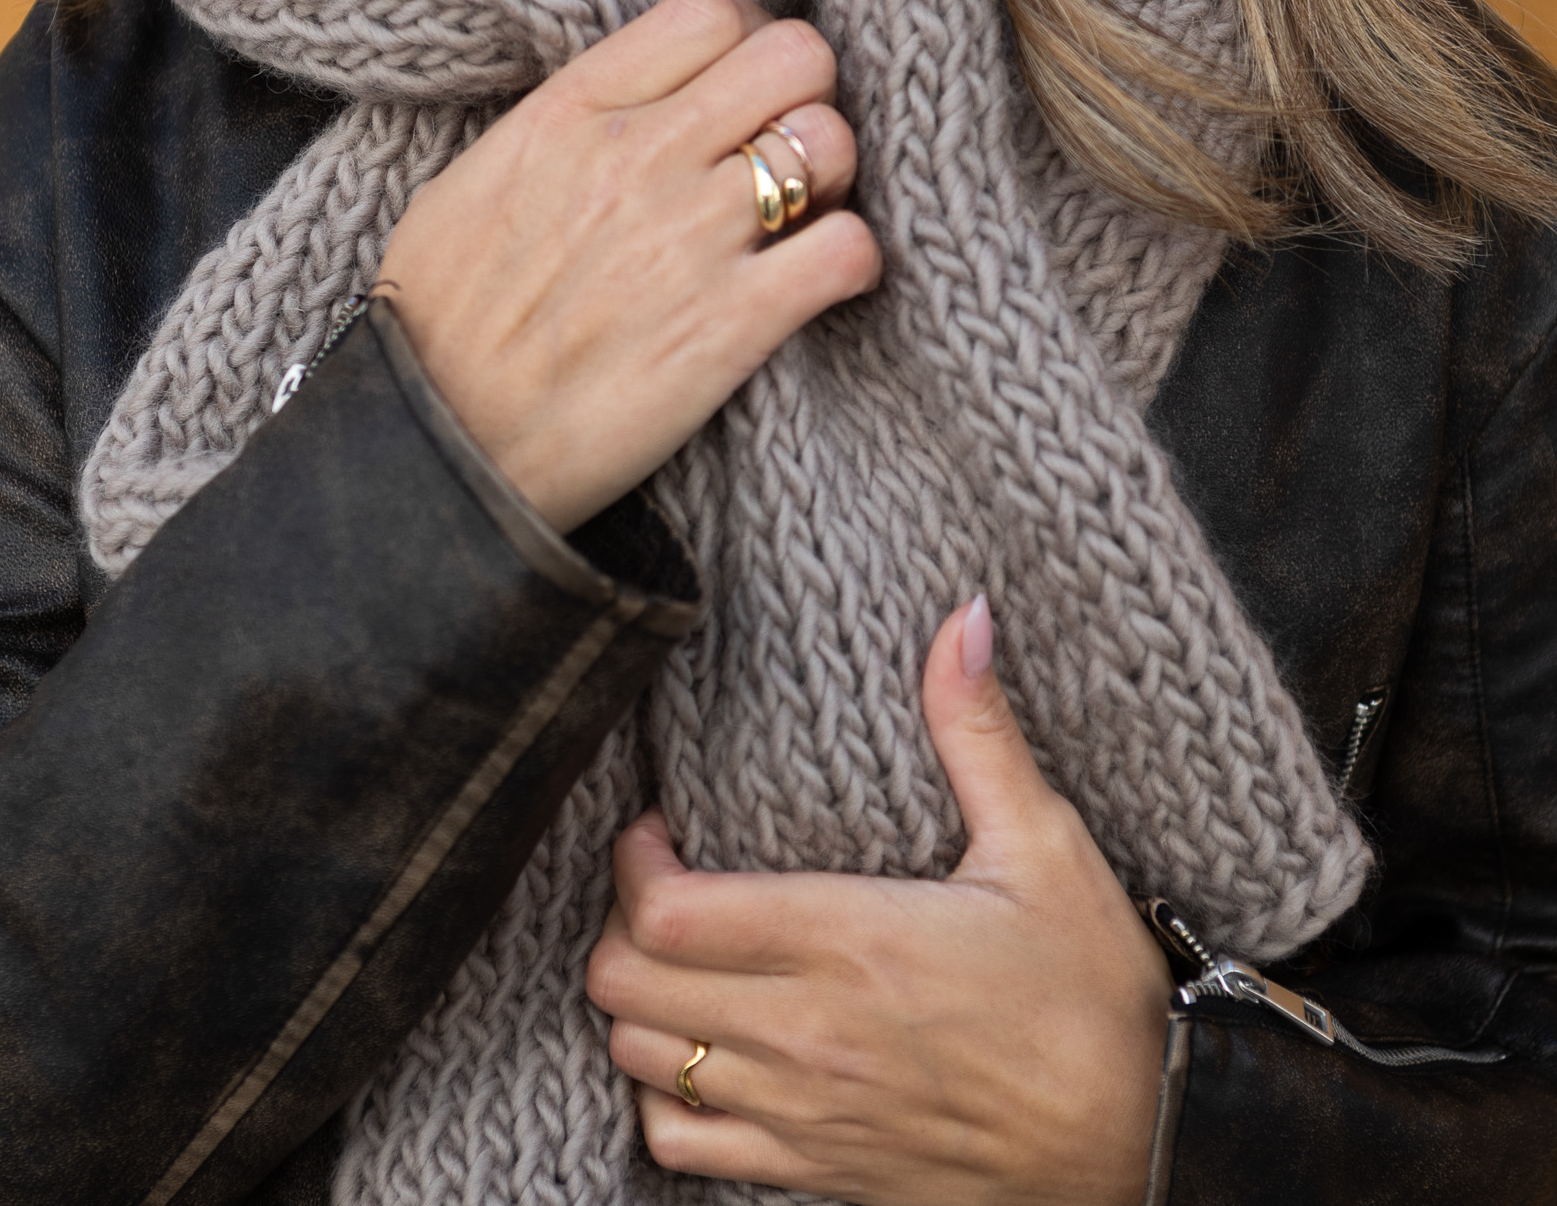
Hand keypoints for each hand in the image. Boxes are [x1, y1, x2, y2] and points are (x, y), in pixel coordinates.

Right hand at [378, 0, 880, 531]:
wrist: (433, 452)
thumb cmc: (439, 325)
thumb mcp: (472, 183)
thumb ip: (560, 126)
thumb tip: (630, 101)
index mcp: (571, 113)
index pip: (710, 10)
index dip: (748, 40)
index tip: (740, 89)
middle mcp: (639, 157)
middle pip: (796, 54)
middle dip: (807, 96)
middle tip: (784, 152)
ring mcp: (690, 237)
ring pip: (833, 142)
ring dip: (835, 180)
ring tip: (800, 221)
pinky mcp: (732, 325)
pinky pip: (848, 250)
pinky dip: (851, 264)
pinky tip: (816, 287)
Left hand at [586, 599, 1170, 1205]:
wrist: (1146, 1145)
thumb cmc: (1096, 995)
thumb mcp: (1046, 845)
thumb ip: (980, 730)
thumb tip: (966, 617)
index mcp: (850, 940)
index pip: (666, 911)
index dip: (632, 858)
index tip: (660, 825)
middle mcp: (807, 1034)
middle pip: (624, 983)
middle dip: (621, 920)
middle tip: (665, 881)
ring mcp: (802, 1115)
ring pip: (638, 1062)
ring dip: (638, 1004)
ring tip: (682, 957)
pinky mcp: (814, 1174)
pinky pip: (680, 1149)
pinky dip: (665, 1099)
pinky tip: (706, 1052)